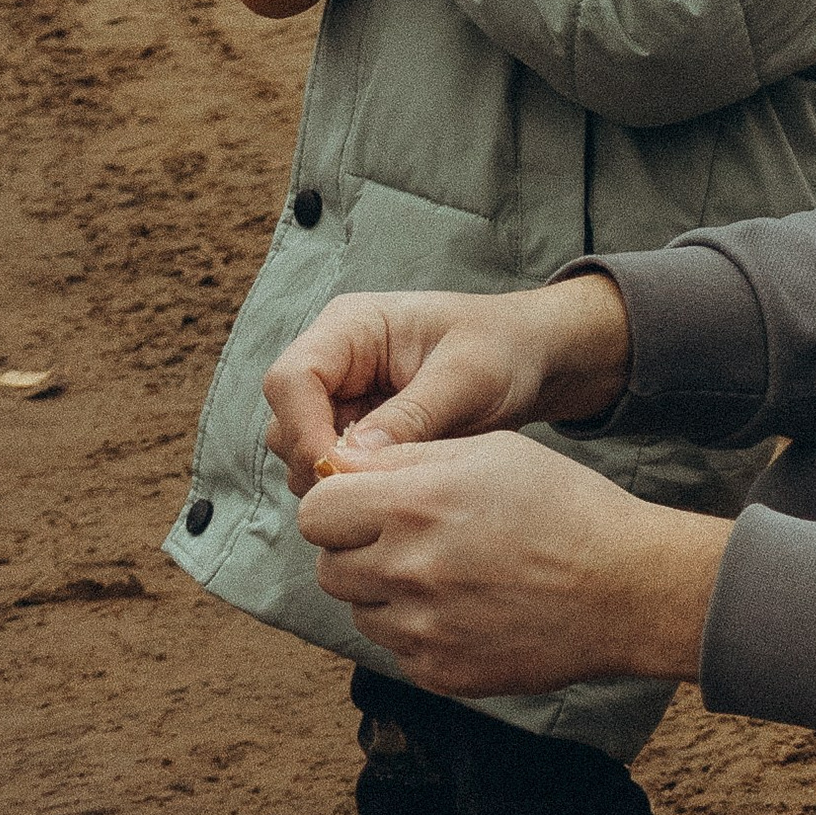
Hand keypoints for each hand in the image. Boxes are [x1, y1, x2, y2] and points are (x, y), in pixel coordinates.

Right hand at [260, 274, 633, 491]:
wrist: (529, 358)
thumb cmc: (503, 349)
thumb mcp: (468, 377)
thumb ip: (412, 415)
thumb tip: (352, 461)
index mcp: (350, 327)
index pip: (291, 380)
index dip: (306, 432)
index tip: (345, 474)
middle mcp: (334, 360)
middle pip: (286, 421)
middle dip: (320, 462)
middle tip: (376, 487)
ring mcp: (342, 397)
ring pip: (300, 452)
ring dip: (337, 479)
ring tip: (397, 483)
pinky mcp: (356, 430)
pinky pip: (332, 468)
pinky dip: (356, 485)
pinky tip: (400, 486)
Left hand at [297, 429, 728, 698]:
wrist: (625, 589)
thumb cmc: (563, 506)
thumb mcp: (488, 452)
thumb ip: (405, 456)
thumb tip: (340, 464)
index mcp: (414, 504)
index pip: (316, 512)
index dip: (339, 504)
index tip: (369, 505)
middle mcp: (407, 570)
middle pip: (329, 567)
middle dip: (357, 551)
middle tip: (409, 541)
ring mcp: (422, 630)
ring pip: (360, 612)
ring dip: (385, 594)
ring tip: (447, 574)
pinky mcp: (441, 673)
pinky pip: (397, 651)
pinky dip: (418, 632)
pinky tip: (467, 610)